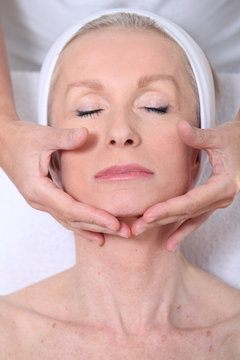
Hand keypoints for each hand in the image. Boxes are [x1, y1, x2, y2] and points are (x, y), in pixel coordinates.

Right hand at [0, 119, 130, 243]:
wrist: (3, 142)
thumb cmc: (22, 138)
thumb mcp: (43, 135)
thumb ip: (65, 137)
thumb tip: (86, 134)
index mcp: (39, 189)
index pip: (71, 209)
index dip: (94, 217)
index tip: (115, 222)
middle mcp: (39, 201)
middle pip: (73, 221)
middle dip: (100, 227)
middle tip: (126, 233)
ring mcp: (41, 203)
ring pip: (70, 222)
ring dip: (93, 229)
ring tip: (116, 235)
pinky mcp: (46, 199)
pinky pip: (66, 216)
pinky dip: (82, 225)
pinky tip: (96, 233)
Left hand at [131, 109, 239, 250]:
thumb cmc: (235, 140)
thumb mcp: (219, 136)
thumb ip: (199, 136)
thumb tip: (180, 127)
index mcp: (223, 185)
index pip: (191, 202)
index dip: (168, 209)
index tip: (148, 214)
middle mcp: (222, 198)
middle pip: (186, 214)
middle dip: (160, 221)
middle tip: (137, 227)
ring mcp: (218, 202)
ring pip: (189, 219)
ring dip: (166, 227)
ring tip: (144, 232)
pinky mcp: (213, 202)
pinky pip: (195, 219)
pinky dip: (182, 229)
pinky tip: (169, 242)